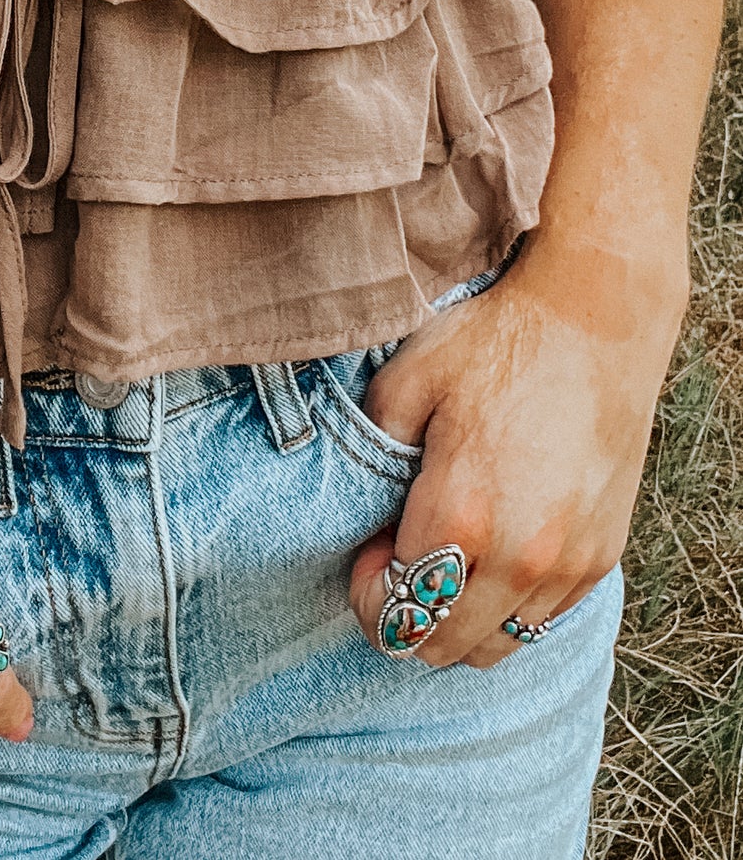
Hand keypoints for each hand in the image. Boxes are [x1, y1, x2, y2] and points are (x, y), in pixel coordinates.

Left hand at [349, 238, 685, 668]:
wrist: (593, 320)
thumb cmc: (492, 344)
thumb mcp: (404, 383)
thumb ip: (370, 457)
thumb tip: (368, 523)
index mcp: (461, 517)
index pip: (397, 617)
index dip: (368, 595)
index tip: (368, 550)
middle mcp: (519, 558)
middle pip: (442, 648)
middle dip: (406, 614)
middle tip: (399, 552)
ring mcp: (568, 565)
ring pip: (496, 646)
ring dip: (458, 618)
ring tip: (447, 550)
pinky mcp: (601, 557)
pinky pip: (541, 620)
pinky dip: (507, 603)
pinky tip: (493, 545)